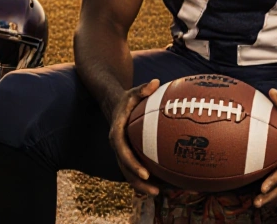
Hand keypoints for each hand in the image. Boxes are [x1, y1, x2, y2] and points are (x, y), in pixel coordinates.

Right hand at [108, 79, 160, 196]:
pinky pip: (135, 169)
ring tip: (160, 193)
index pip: (123, 153)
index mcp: (117, 134)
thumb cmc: (127, 99)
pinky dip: (146, 178)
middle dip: (139, 183)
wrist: (114, 105)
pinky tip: (162, 183)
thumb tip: (155, 82)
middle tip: (156, 191)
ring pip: (129, 174)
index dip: (133, 165)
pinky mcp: (127, 155)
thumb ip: (143, 89)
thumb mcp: (133, 92)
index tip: (146, 174)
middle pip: (125, 169)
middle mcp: (117, 147)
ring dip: (142, 185)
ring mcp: (122, 152)